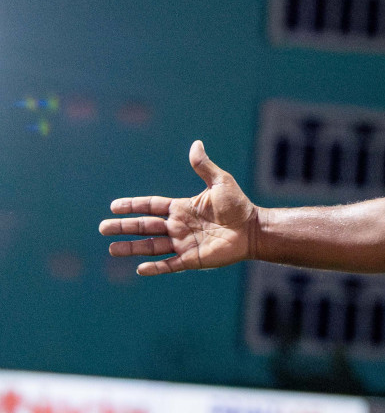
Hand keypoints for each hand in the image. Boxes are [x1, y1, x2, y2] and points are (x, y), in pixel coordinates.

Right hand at [99, 141, 258, 275]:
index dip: (133, 206)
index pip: (151, 206)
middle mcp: (179, 226)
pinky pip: (170, 264)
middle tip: (102, 228)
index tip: (114, 207)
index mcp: (182, 208)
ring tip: (112, 249)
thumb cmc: (239, 206)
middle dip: (124, 227)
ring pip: (152, 247)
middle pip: (145, 226)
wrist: (254, 229)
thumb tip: (196, 143)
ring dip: (132, 248)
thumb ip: (204, 166)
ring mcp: (184, 243)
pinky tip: (139, 268)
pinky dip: (156, 267)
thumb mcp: (220, 183)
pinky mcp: (193, 259)